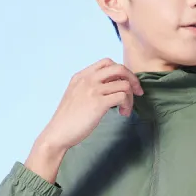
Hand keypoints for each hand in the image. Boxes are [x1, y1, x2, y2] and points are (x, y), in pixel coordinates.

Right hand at [25, 58, 143, 180]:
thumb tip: (111, 88)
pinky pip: (123, 96)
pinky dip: (128, 105)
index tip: (127, 84)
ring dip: (131, 97)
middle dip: (133, 79)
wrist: (58, 133)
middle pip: (119, 68)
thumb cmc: (68, 119)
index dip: (121, 72)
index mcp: (81, 76)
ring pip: (124, 84)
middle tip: (138, 93)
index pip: (107, 62)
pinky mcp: (98, 103)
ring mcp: (93, 90)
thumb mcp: (76, 95)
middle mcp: (88, 79)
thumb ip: (90, 88)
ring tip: (126, 109)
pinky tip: (123, 113)